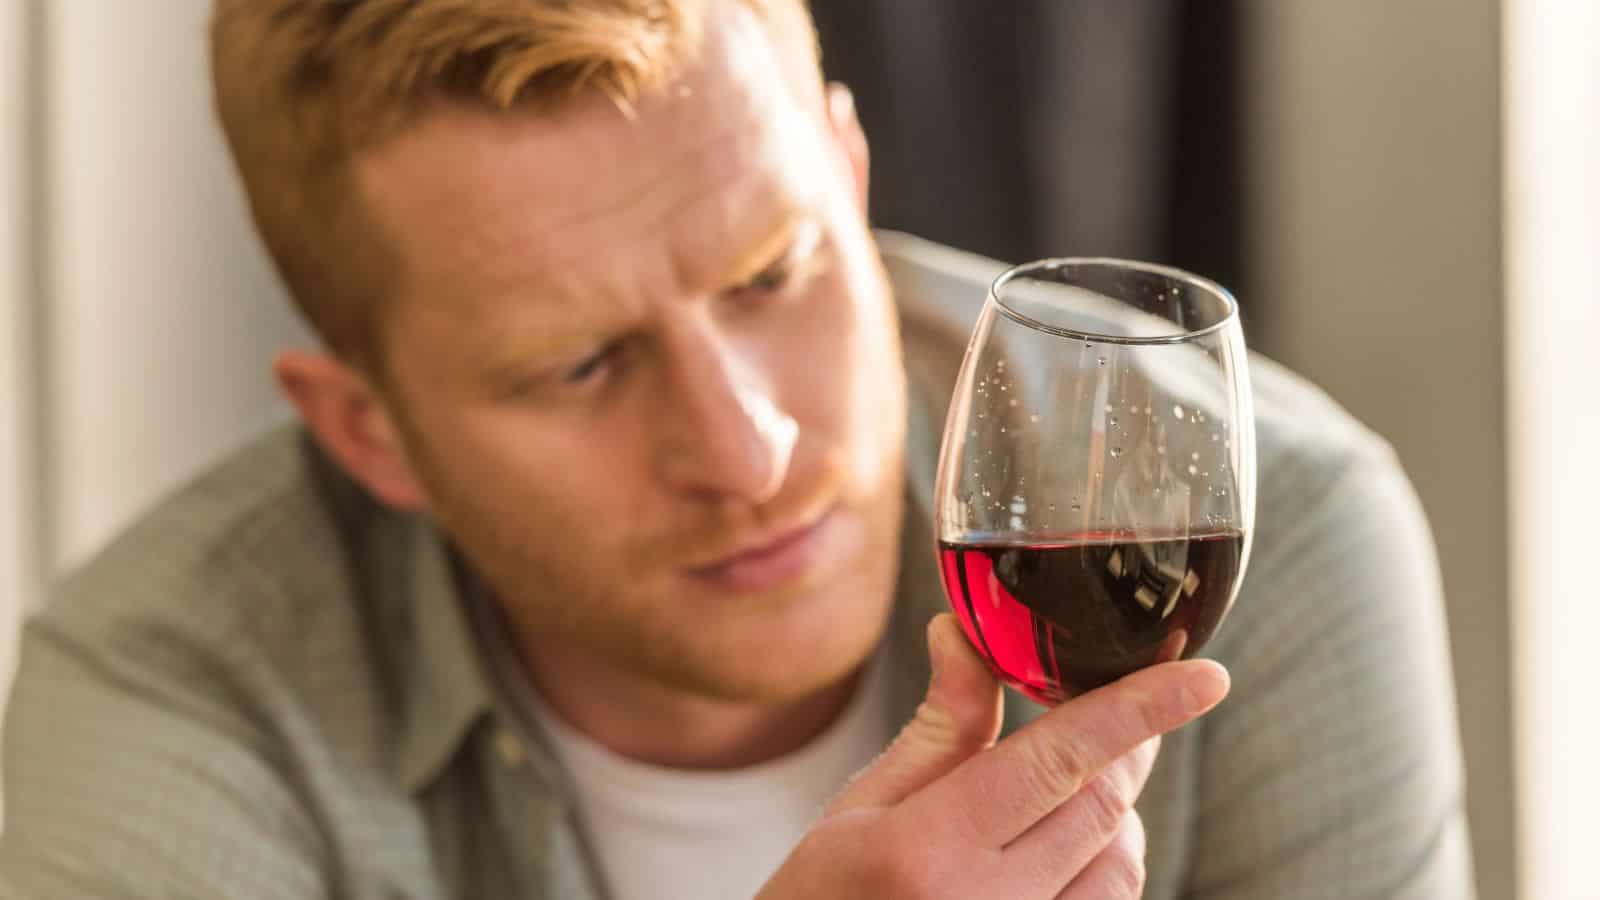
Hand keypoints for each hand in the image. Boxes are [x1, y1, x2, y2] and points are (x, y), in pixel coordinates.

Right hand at [756, 613, 1229, 898]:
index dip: (1139, 710)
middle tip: (1135, 703)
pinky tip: (1064, 848)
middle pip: (1103, 807)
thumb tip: (966, 633)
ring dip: (1116, 813)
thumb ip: (940, 729)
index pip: (1060, 762)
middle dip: (1131, 745)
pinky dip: (1104, 866)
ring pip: (1121, 866)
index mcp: (927, 852)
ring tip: (1071, 788)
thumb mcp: (860, 810)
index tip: (1203, 676)